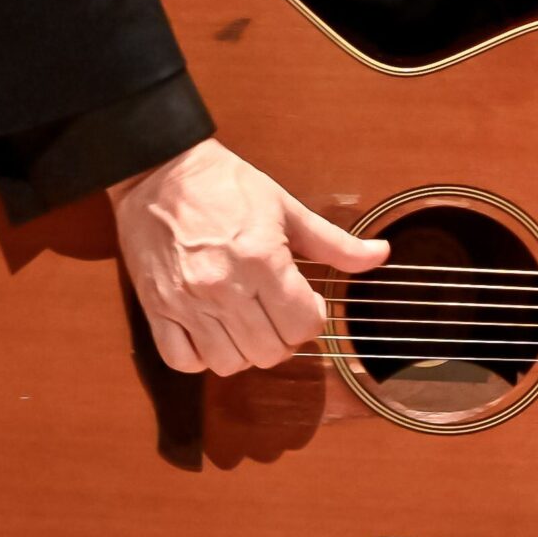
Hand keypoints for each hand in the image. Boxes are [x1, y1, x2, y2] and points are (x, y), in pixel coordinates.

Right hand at [108, 137, 389, 374]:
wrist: (161, 173)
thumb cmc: (225, 186)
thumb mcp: (288, 208)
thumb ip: (335, 242)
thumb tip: (380, 255)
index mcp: (262, 260)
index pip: (303, 325)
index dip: (313, 319)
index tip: (307, 303)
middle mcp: (224, 287)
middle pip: (269, 352)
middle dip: (285, 338)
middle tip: (281, 314)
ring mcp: (187, 303)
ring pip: (228, 364)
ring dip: (246, 352)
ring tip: (250, 325)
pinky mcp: (157, 310)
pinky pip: (183, 361)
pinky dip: (202, 358)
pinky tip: (214, 334)